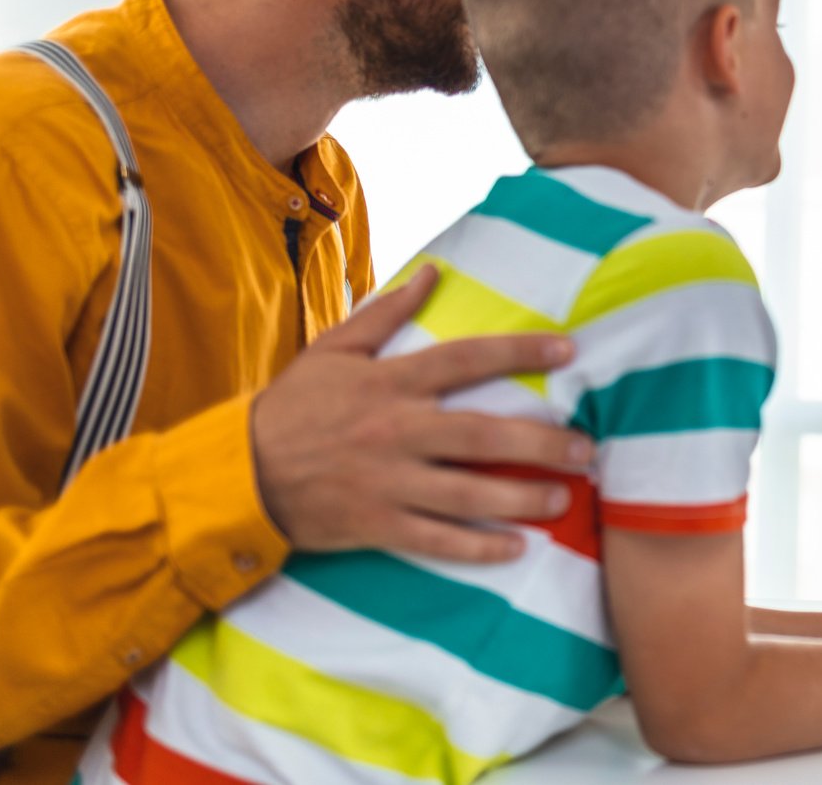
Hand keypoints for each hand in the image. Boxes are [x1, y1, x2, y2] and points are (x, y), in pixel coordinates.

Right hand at [251, 265, 591, 562]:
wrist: (236, 474)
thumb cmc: (291, 407)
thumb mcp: (333, 350)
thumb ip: (386, 312)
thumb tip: (431, 272)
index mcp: (390, 383)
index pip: (467, 360)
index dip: (520, 353)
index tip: (567, 350)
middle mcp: (397, 431)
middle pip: (483, 434)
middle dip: (541, 442)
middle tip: (586, 447)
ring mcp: (388, 482)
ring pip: (469, 492)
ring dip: (522, 497)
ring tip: (565, 497)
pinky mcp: (377, 525)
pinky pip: (437, 540)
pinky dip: (477, 547)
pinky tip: (516, 548)